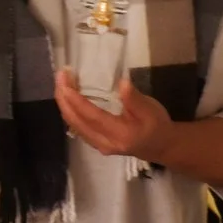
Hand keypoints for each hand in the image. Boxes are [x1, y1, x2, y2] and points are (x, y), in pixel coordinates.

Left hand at [54, 71, 176, 162]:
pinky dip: (70, 112)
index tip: (65, 81)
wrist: (162, 146)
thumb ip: (134, 98)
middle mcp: (105, 143)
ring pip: (74, 125)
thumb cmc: (158, 125)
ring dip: (65, 104)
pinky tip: (68, 99)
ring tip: (61, 83)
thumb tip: (122, 82)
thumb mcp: (150, 109)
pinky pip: (78, 127)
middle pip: (77, 122)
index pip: (91, 116)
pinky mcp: (97, 144)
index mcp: (119, 134)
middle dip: (64, 98)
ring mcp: (99, 145)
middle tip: (60, 76)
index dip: (76, 99)